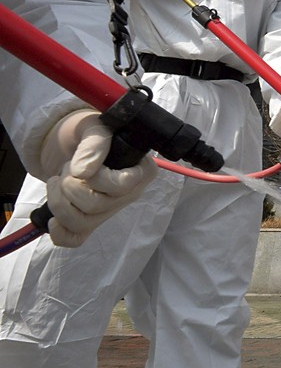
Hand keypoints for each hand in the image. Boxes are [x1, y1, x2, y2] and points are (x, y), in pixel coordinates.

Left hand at [40, 111, 155, 246]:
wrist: (72, 141)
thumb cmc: (90, 133)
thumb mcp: (94, 128)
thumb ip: (94, 144)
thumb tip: (82, 171)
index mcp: (141, 172)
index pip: (122, 187)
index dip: (96, 178)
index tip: (80, 163)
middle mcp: (128, 195)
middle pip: (96, 206)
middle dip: (69, 186)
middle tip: (66, 169)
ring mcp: (108, 211)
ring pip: (82, 223)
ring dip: (58, 202)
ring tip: (57, 183)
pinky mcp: (89, 221)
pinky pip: (76, 239)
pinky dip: (60, 232)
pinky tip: (53, 218)